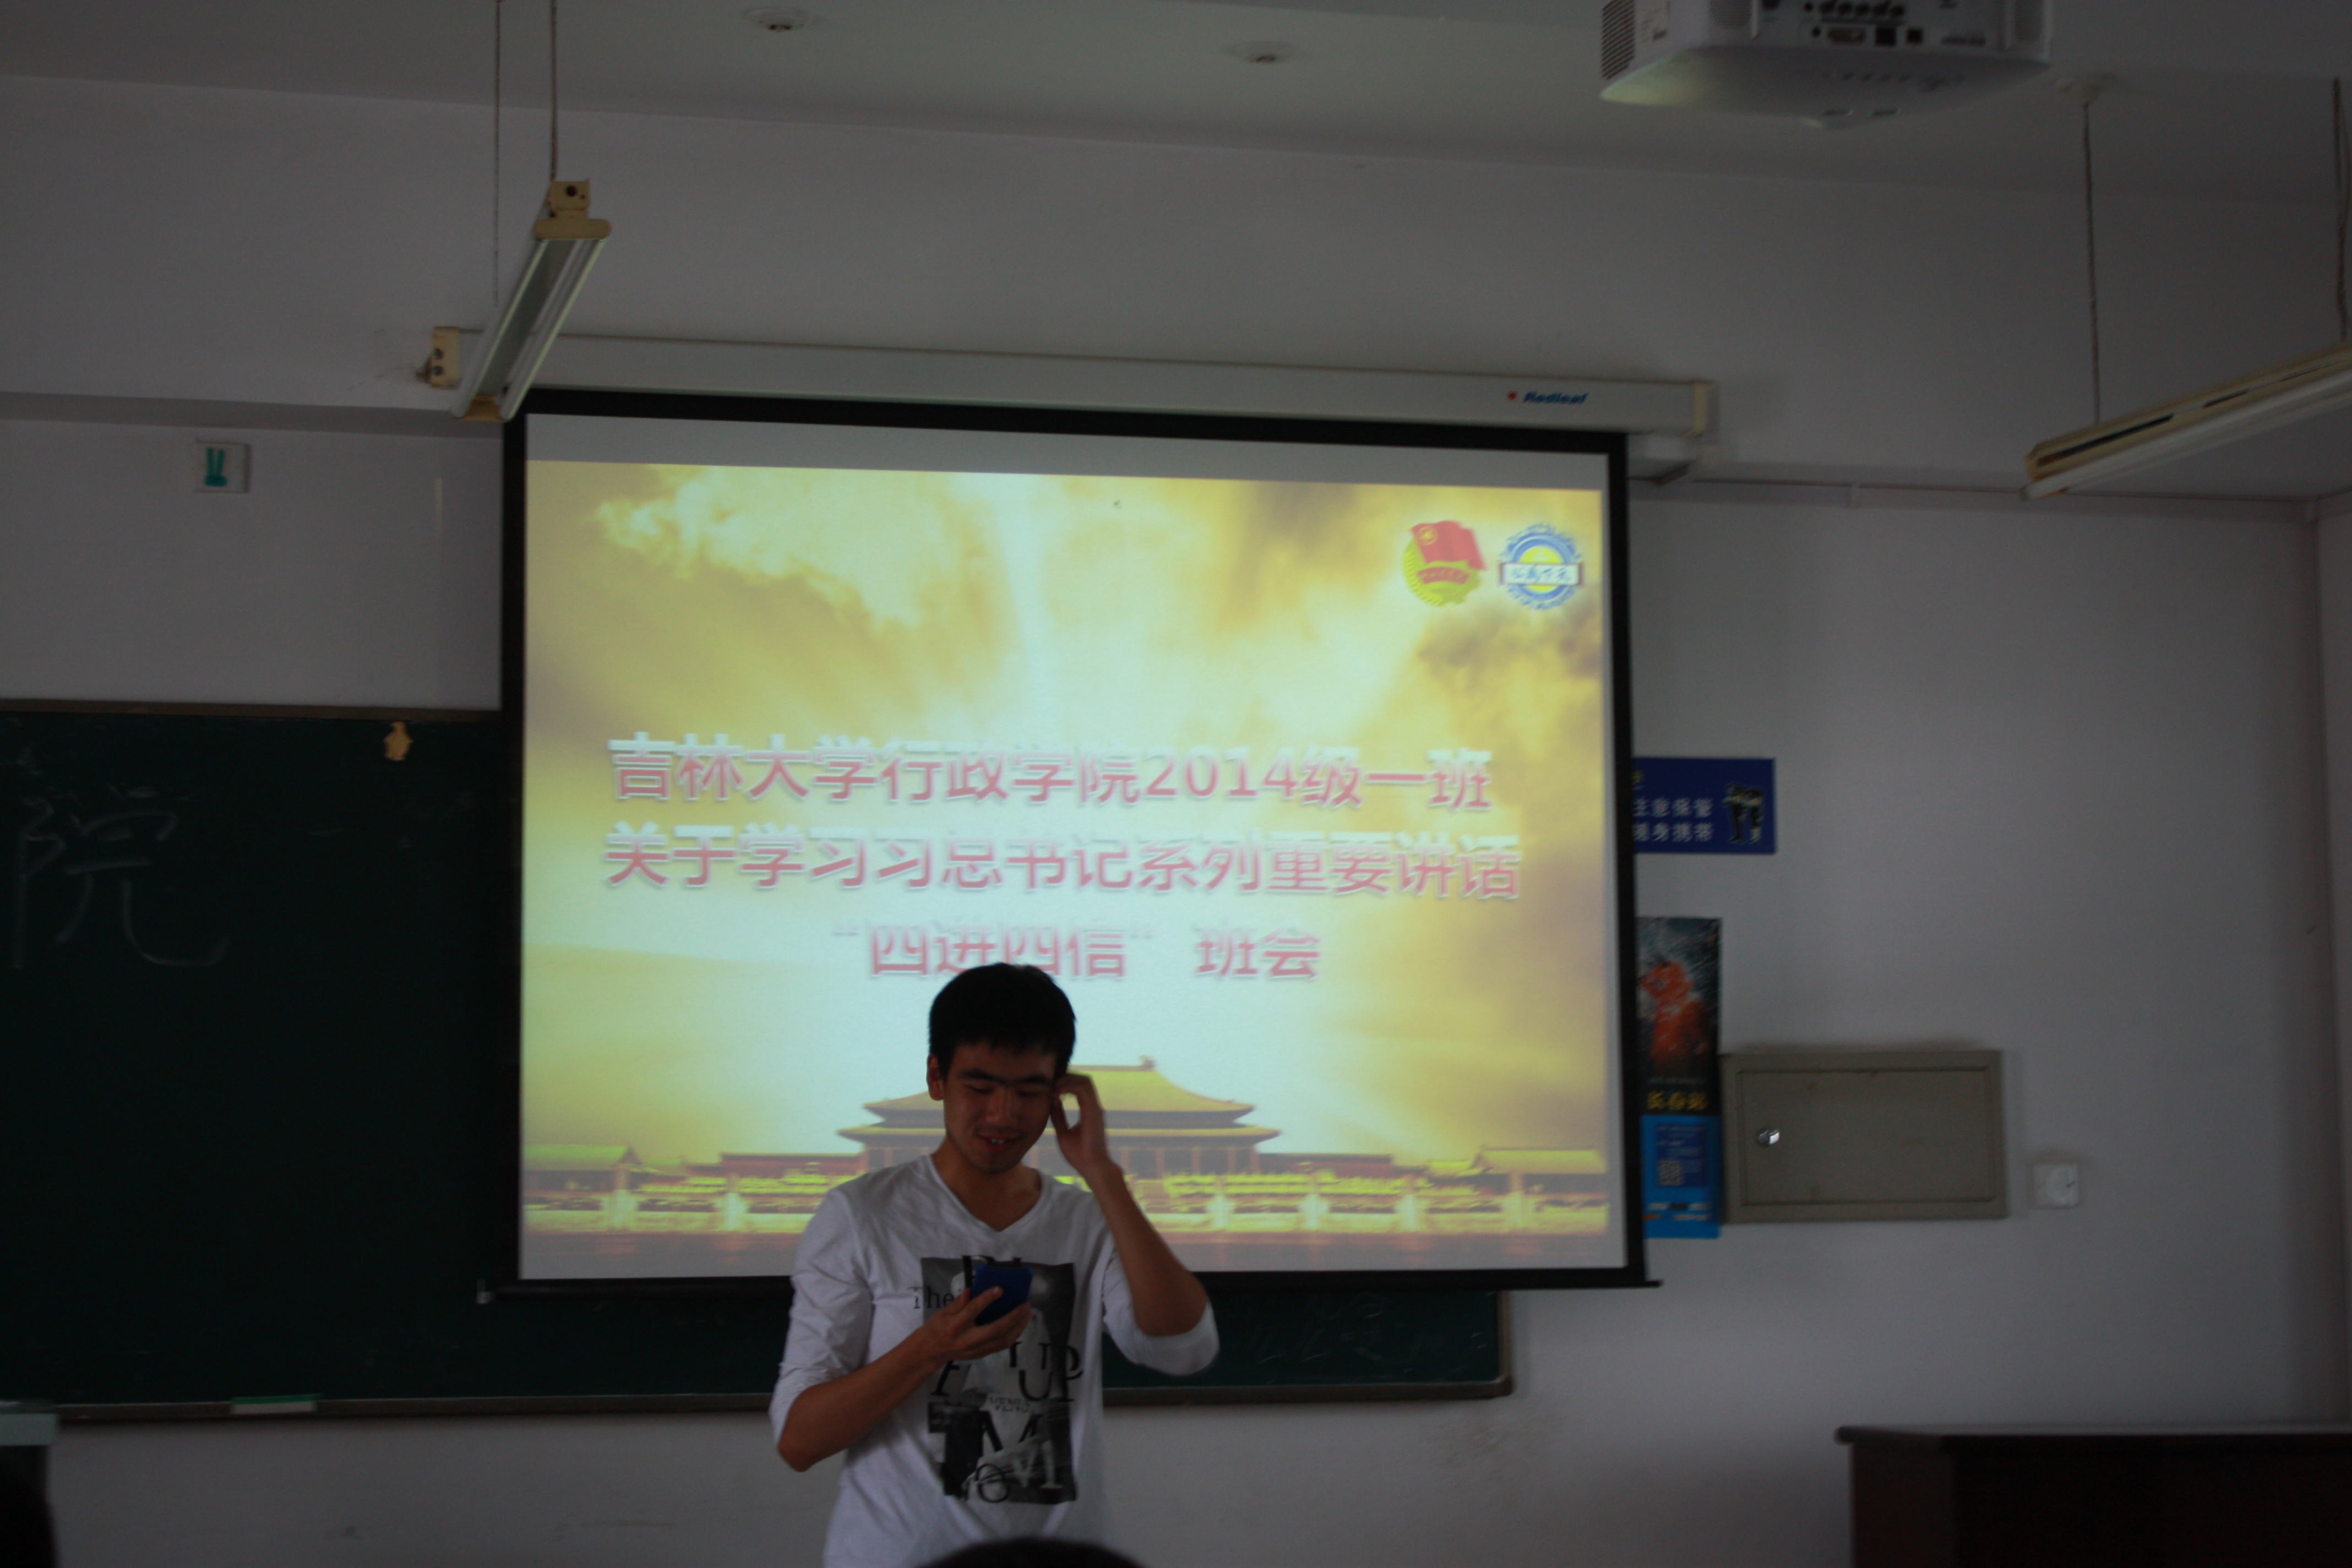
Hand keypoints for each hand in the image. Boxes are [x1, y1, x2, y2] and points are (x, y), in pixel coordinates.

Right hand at [915, 1288, 1031, 1365]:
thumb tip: (972, 1290)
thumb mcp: (942, 1312)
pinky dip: (1013, 1335)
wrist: (929, 1352)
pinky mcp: (980, 1355)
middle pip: (995, 1329)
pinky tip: (1019, 1325)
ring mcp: (975, 1350)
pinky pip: (1001, 1346)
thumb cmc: (936, 1328)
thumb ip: (958, 1302)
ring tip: (1027, 1314)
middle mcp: (967, 1339)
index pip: (973, 1310)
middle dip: (1013, 1317)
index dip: (987, 1299)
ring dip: (1018, 1327)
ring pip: (1002, 1340)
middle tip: (1025, 1304)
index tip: (1000, 1288)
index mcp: (955, 1325)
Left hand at [1050, 1073, 1115, 1180]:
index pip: (1080, 1086)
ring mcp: (1095, 1108)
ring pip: (1085, 1081)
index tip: (1049, 1086)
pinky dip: (1069, 1088)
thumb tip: (1052, 1102)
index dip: (1065, 1081)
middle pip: (1084, 1079)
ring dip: (1067, 1080)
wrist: (1091, 1167)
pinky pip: (1083, 1091)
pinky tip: (1056, 1095)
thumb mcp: (1063, 1132)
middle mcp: (1094, 1106)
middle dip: (1067, 1077)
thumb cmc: (1079, 1154)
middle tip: (1050, 1083)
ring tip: (1053, 1087)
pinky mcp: (1093, 1112)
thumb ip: (1058, 1116)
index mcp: (1088, 1110)